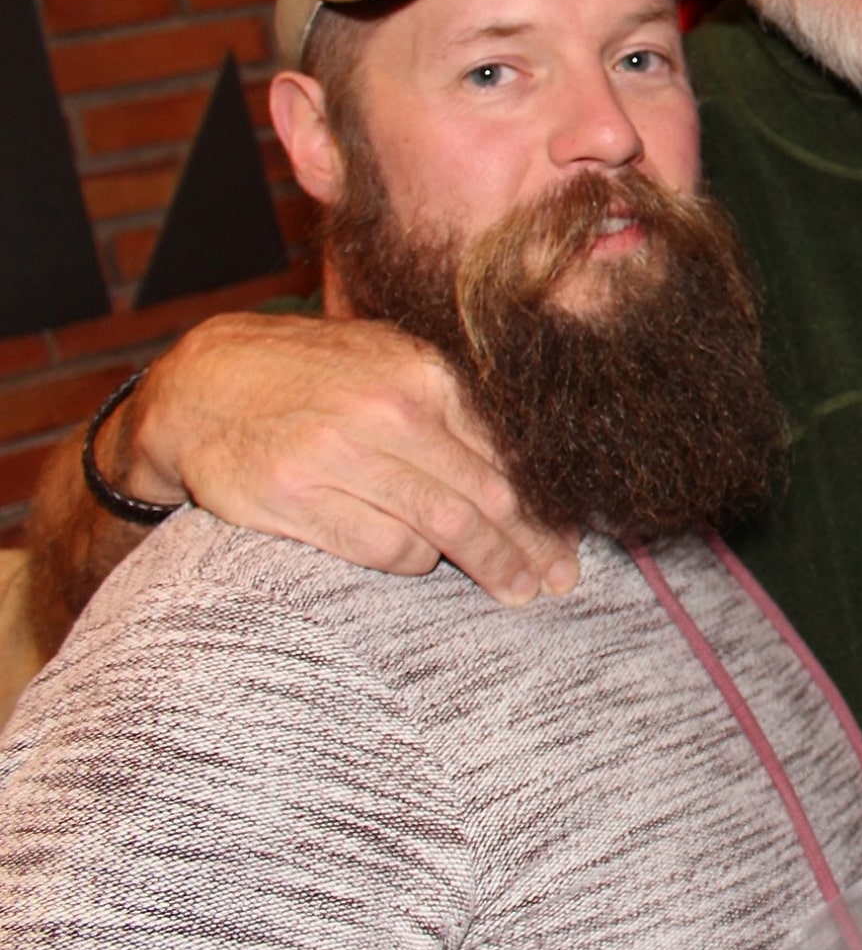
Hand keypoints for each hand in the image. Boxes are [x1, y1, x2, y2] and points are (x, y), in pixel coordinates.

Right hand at [100, 312, 573, 602]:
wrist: (204, 383)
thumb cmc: (315, 374)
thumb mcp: (390, 360)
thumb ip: (456, 404)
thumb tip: (533, 461)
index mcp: (424, 374)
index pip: (508, 453)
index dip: (547, 504)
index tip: (568, 540)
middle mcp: (388, 412)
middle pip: (486, 497)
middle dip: (530, 546)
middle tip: (558, 582)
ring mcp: (340, 456)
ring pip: (444, 528)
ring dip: (489, 566)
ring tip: (514, 589)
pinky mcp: (297, 499)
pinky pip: (385, 548)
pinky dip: (416, 562)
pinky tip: (427, 564)